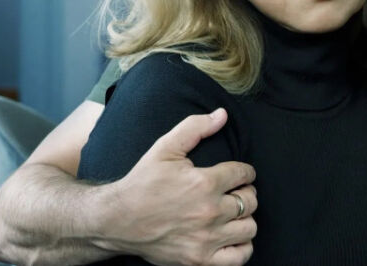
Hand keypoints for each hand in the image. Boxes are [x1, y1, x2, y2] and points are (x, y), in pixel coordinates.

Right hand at [101, 108, 257, 265]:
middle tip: (234, 192)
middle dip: (246, 192)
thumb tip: (223, 114)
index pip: (244, 174)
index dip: (244, 171)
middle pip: (251, 200)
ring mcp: (206, 239)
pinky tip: (230, 236)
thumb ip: (195, 127)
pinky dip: (241, 246)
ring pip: (249, 228)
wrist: (116, 220)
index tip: (237, 174)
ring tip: (232, 213)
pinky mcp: (199, 260)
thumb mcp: (165, 147)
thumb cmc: (142, 182)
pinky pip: (239, 256)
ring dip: (245, 218)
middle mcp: (209, 212)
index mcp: (204, 182)